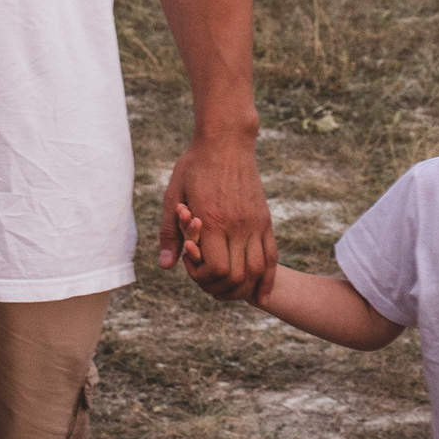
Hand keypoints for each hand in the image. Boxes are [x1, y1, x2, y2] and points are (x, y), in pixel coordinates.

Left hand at [158, 134, 274, 300]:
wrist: (226, 142)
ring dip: (244, 289)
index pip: (216, 269)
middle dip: (221, 289)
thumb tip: (166, 267)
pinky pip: (272, 256)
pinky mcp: (265, 220)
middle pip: (238, 276)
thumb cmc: (194, 167)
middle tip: (208, 282)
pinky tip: (261, 295)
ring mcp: (255, 223)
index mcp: (213, 221)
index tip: (192, 265)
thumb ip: (170, 233)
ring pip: (258, 270)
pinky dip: (267, 280)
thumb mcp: (173, 196)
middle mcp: (238, 225)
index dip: (202, 278)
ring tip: (231, 292)